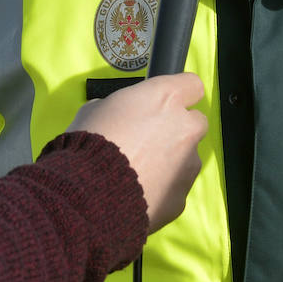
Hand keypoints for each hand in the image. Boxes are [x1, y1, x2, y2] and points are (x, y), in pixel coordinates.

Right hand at [68, 73, 207, 231]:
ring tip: (137, 173)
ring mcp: (188, 164)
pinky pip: (174, 188)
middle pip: (195, 122)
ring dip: (170, 162)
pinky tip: (137, 193)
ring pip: (188, 158)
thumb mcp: (95, 110)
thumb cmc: (88, 145)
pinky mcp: (181, 196)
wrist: (87, 195)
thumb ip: (119, 107)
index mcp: (166, 98)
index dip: (178, 94)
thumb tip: (118, 115)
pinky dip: (161, 190)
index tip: (164, 104)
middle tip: (149, 141)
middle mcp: (185, 127)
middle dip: (178, 130)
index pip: (191, 85)